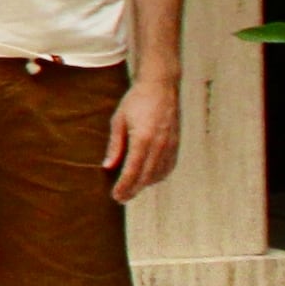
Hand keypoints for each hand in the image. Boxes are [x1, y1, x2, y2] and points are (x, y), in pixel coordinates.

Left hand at [105, 73, 181, 202]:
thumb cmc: (136, 100)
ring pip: (159, 173)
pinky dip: (158, 175)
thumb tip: (108, 166)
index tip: (116, 196)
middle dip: (133, 190)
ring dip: (145, 184)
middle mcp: (159, 145)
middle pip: (146, 176)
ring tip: (132, 189)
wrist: (161, 86)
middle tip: (121, 199)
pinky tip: (149, 178)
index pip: (132, 170)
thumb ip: (115, 145)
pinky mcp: (176, 143)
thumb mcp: (119, 120)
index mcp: (143, 139)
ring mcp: (170, 145)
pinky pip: (168, 166)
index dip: (124, 186)